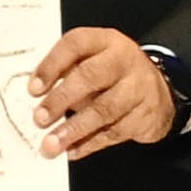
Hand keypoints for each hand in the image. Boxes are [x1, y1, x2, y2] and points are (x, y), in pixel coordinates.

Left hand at [30, 27, 181, 158]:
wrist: (157, 91)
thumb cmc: (113, 74)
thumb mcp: (93, 61)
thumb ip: (66, 72)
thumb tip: (35, 97)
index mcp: (105, 41)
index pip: (75, 44)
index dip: (52, 65)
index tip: (33, 88)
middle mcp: (124, 60)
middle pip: (90, 76)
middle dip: (61, 99)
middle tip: (40, 118)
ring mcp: (139, 87)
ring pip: (104, 109)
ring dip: (74, 129)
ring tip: (52, 144)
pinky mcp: (146, 115)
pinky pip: (115, 132)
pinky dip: (90, 144)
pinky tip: (72, 150)